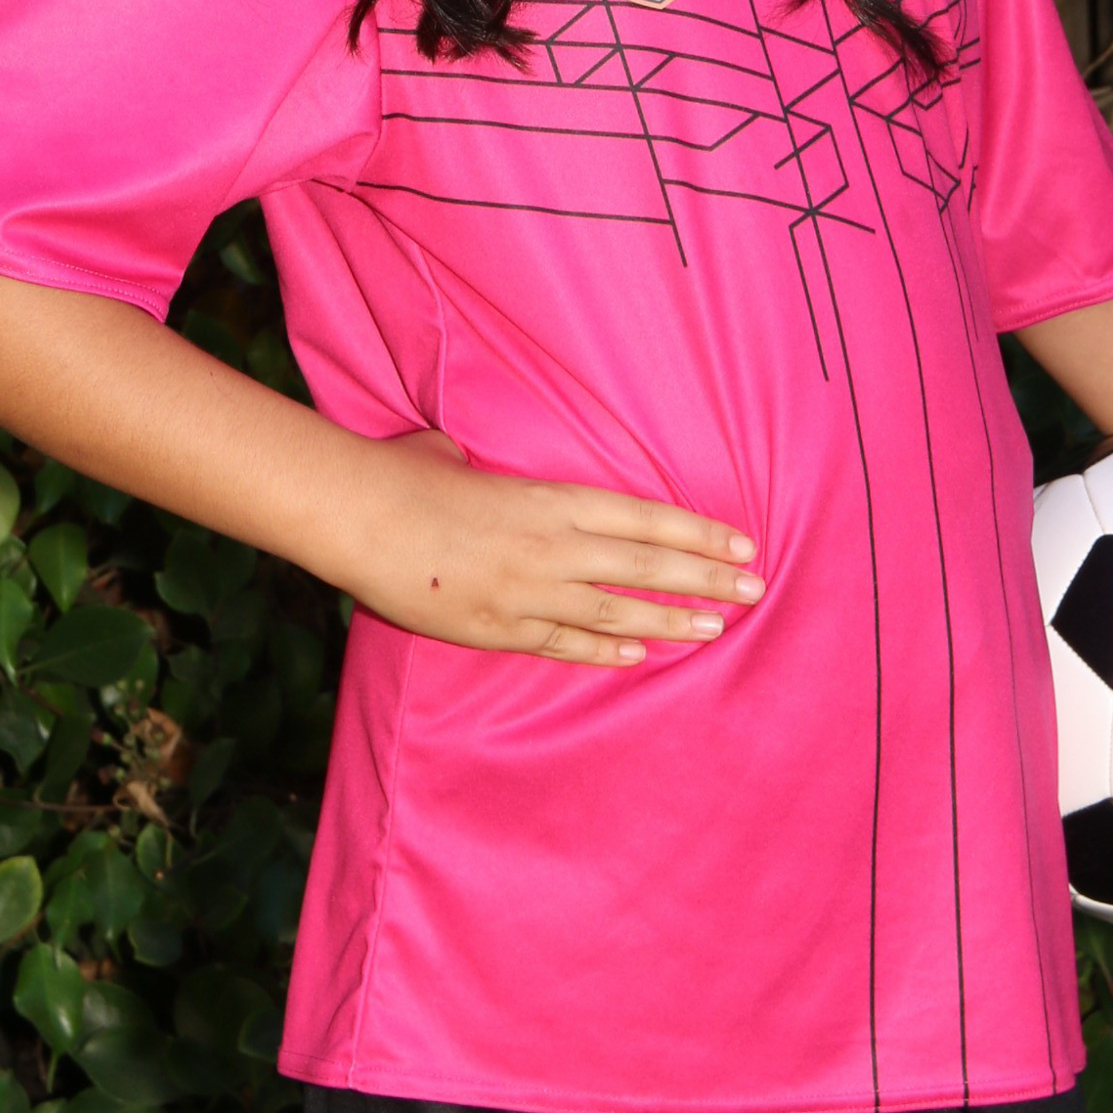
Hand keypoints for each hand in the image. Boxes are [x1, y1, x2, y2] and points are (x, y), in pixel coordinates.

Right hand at [334, 431, 765, 665]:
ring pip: (614, 614)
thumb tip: (497, 470)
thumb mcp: (471, 456)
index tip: (741, 546)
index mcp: (551, 498)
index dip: (698, 534)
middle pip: (644, 568)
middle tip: (752, 592)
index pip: (645, 520)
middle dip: (703, 581)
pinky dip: (601, 652)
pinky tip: (635, 656)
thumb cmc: (410, 470)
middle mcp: (551, 548)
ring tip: (711, 629)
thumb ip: (505, 475)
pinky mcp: (496, 628)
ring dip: (667, 622)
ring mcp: (526, 593)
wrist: (359, 517)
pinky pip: (560, 644)